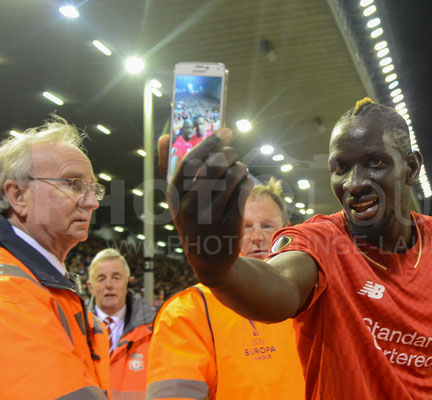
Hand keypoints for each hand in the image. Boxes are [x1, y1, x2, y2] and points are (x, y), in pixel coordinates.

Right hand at [159, 129, 253, 284]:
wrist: (209, 259)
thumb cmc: (193, 219)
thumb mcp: (178, 198)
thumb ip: (169, 168)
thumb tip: (163, 137)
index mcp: (174, 197)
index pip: (190, 162)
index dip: (210, 143)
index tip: (225, 131)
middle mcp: (189, 207)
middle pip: (214, 167)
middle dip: (228, 153)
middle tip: (233, 151)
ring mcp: (210, 217)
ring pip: (233, 177)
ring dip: (240, 167)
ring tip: (239, 168)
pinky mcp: (230, 224)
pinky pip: (243, 192)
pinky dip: (247, 182)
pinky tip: (245, 182)